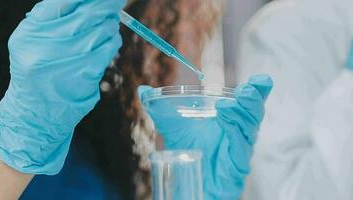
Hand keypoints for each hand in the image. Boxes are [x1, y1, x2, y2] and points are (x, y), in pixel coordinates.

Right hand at [0, 0, 124, 174]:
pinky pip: (108, 49)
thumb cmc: (38, 72)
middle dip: (106, 5)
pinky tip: (112, 40)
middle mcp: (45, 45)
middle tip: (117, 1)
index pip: (62, 1)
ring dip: (111, 24)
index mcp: (30, 32)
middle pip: (86, 14)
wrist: (37, 112)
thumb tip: (89, 2)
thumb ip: (54, 20)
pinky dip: (114, 41)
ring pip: (101, 30)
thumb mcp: (34, 42)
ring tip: (110, 25)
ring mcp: (66, 61)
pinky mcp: (85, 75)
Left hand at [139, 74, 272, 198]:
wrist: (186, 178)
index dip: (258, 90)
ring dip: (242, 113)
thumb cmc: (186, 150)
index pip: (248, 102)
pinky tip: (225, 118)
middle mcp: (239, 131)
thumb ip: (158, 107)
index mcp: (231, 119)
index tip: (260, 80)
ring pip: (250, 128)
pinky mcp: (237, 164)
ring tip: (229, 103)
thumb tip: (142, 90)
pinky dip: (234, 131)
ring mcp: (239, 148)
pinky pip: (240, 146)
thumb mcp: (171, 125)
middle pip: (254, 113)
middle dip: (254, 99)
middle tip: (247, 88)